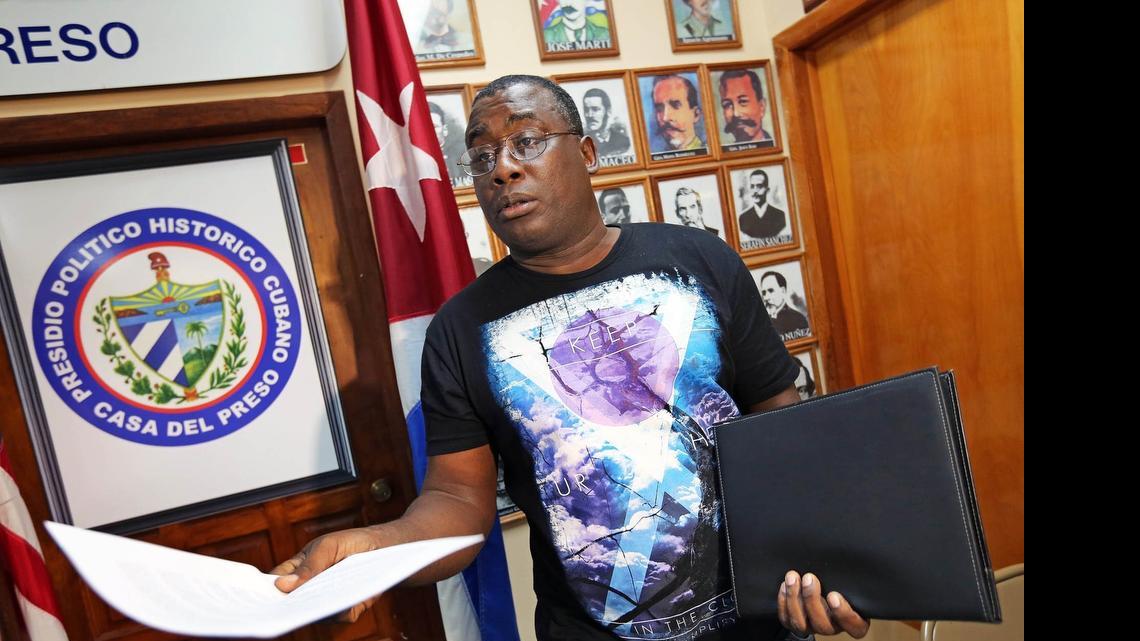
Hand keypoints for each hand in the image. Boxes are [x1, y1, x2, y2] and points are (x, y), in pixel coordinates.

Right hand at [270, 527, 384, 622]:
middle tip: (289, 605)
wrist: (386, 548)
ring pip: (316, 615)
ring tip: (323, 595)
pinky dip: (343, 608)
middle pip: (293, 606)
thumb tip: (282, 586)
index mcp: (297, 571)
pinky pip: (340, 616)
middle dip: (290, 608)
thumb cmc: (351, 543)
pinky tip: (347, 598)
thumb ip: (307, 566)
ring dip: (320, 607)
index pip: (275, 585)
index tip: (261, 601)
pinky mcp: (348, 611)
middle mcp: (310, 591)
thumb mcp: (327, 547)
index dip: (267, 594)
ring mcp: (328, 602)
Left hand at [777, 570, 869, 637]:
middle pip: (823, 625)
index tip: (834, 595)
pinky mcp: (795, 624)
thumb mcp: (851, 581)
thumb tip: (848, 557)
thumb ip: (850, 578)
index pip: (854, 626)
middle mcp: (833, 627)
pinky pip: (786, 619)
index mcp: (855, 621)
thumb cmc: (842, 582)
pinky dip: (784, 602)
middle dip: (812, 600)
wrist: (823, 586)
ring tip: (792, 577)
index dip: (844, 613)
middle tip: (809, 578)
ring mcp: (813, 627)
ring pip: (801, 623)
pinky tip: (784, 585)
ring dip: (794, 598)